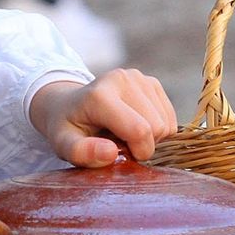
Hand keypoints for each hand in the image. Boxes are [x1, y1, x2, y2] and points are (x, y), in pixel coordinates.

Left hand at [28, 69, 178, 163]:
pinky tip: (134, 126)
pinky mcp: (151, 82)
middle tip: (119, 144)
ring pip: (167, 124)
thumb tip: (111, 153)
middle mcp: (122, 79)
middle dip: (143, 145)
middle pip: (157, 127)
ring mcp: (139, 77)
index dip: (138, 152)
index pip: (139, 130)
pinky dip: (157, 130)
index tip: (122, 156)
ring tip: (123, 134)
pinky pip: (170, 118)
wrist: (68, 106)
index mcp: (100, 95)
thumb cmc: (67, 129)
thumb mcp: (64, 145)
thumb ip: (82, 152)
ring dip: (150, 138)